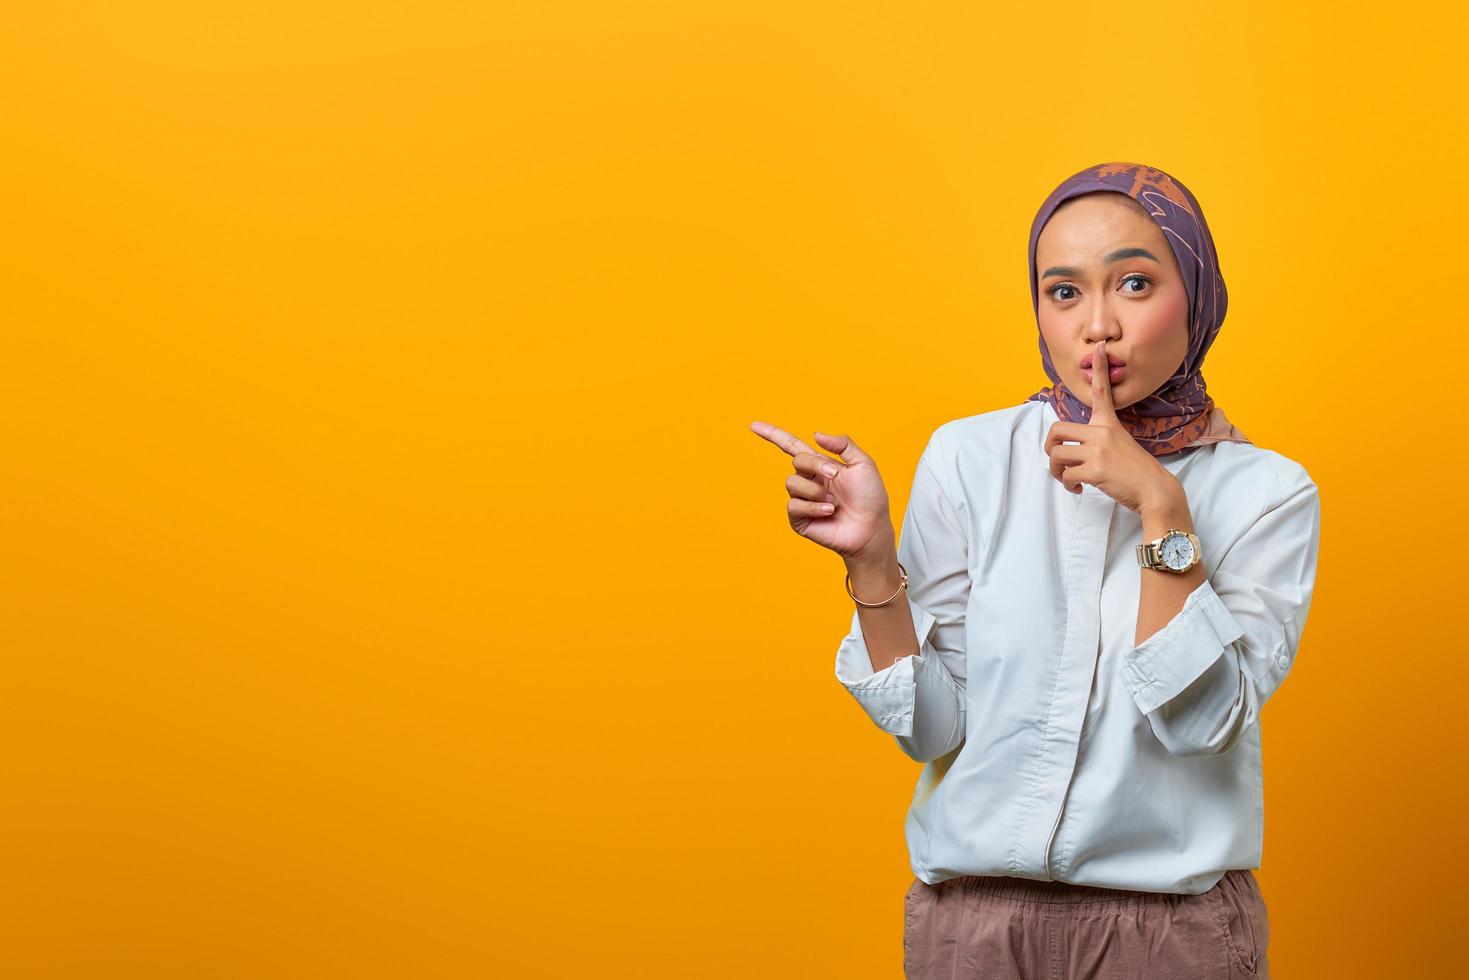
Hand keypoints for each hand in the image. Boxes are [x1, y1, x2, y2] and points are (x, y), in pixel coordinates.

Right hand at [749, 421, 893, 560]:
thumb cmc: (870, 498)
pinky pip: (794, 505)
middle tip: (835, 476)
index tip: (754, 425)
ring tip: (834, 502)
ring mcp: (802, 500)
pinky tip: (829, 511)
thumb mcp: (863, 463)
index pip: (791, 446)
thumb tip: (816, 434)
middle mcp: (808, 480)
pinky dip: (814, 507)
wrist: (871, 529)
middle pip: (797, 461)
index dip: (773, 435)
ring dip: (816, 490)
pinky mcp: (799, 519)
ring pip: (792, 483)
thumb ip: (842, 444)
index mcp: (820, 466)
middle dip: (815, 465)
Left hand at [1043, 339, 1179, 513]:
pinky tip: (1079, 489)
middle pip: (1056, 430)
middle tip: (1057, 462)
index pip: (1102, 391)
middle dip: (1049, 448)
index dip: (1099, 368)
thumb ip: (1098, 439)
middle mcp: (1102, 432)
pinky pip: (1066, 475)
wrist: (1154, 489)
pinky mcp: (1096, 470)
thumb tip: (1070, 449)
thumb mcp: (1121, 443)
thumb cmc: (1136, 470)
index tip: (1099, 347)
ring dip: (1056, 471)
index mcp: (1108, 423)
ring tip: (1067, 479)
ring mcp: (1098, 450)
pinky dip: (1068, 485)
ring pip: (1056, 455)